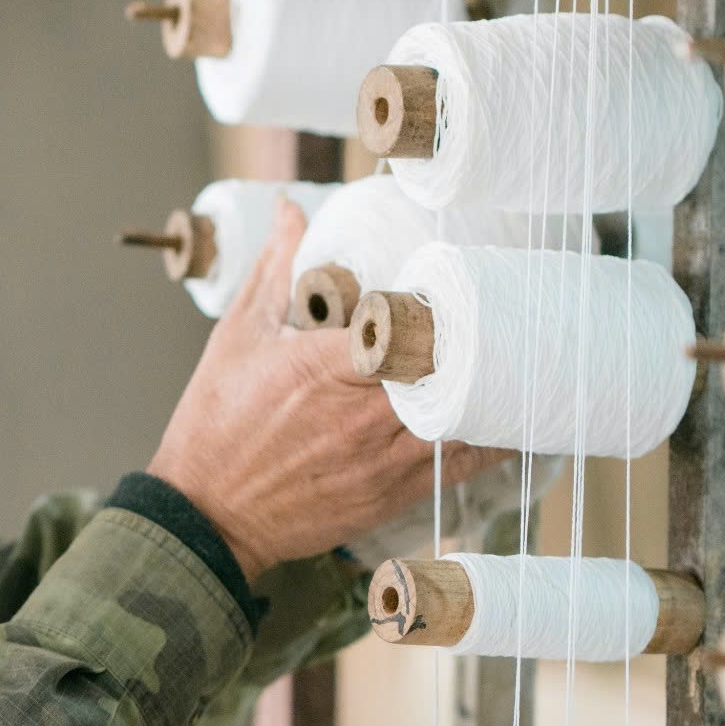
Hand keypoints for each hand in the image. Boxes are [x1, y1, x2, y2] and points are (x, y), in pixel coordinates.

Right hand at [146, 203, 509, 577]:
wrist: (208, 514)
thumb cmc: (216, 425)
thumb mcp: (238, 336)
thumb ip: (276, 270)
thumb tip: (292, 211)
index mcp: (324, 366)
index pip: (408, 327)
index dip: (438, 308)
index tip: (453, 290)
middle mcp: (360, 414)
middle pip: (448, 370)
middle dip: (474, 345)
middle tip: (498, 319)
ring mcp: (381, 459)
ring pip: (465, 419)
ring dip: (491, 391)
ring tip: (516, 362)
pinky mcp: (391, 494)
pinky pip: (460, 464)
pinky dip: (488, 441)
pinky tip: (507, 418)